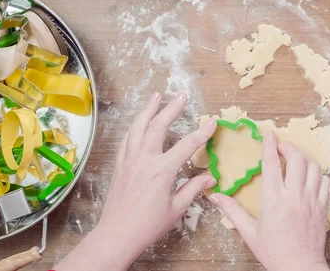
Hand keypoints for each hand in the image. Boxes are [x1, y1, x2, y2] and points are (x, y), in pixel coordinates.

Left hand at [55, 92, 216, 270]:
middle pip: (159, 126)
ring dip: (148, 110)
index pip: (187, 145)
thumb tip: (209, 178)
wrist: (117, 234)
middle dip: (171, 108)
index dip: (202, 133)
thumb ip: (192, 189)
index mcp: (162, 170)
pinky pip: (126, 140)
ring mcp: (129, 160)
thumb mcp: (176, 209)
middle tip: (180, 95)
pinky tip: (138, 123)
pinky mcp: (120, 165)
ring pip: (138, 127)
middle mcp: (144, 160)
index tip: (212, 122)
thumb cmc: (147, 225)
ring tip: (156, 96)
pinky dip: (134, 127)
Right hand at [208, 134, 329, 270]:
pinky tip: (310, 178)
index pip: (272, 163)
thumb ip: (232, 211)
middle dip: (289, 147)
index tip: (269, 134)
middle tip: (281, 148)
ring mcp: (311, 200)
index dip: (270, 145)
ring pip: (313, 167)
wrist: (300, 268)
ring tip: (295, 162)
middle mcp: (294, 195)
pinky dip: (318, 174)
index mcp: (274, 199)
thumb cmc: (274, 252)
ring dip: (304, 160)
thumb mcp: (249, 232)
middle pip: (296, 159)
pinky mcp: (322, 207)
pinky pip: (325, 181)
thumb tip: (215, 197)